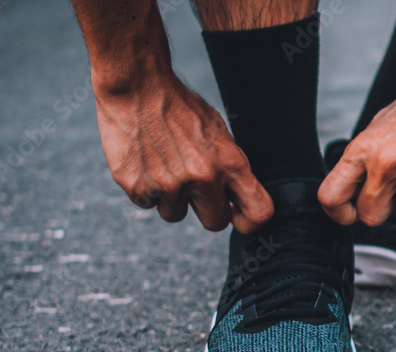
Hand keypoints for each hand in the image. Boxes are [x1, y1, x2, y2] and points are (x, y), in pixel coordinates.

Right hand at [93, 72, 273, 232]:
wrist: (137, 84)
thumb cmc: (180, 107)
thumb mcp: (218, 134)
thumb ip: (229, 169)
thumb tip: (236, 202)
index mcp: (230, 163)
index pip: (258, 213)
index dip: (249, 222)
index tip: (236, 216)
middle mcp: (203, 178)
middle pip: (215, 223)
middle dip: (205, 210)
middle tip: (193, 187)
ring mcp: (169, 185)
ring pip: (175, 214)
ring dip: (170, 198)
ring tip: (163, 164)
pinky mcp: (137, 186)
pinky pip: (147, 203)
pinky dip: (145, 188)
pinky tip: (144, 161)